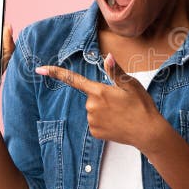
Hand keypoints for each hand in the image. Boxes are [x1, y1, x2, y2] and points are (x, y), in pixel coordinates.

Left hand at [35, 53, 164, 151]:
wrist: (148, 132)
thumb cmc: (141, 106)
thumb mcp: (131, 85)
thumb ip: (115, 71)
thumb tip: (107, 56)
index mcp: (99, 91)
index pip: (73, 80)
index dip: (56, 73)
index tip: (39, 69)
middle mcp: (92, 106)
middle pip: (90, 96)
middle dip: (102, 97)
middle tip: (121, 102)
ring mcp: (92, 121)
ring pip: (93, 110)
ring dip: (103, 110)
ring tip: (121, 114)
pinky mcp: (94, 132)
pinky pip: (95, 122)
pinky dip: (104, 122)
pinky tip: (117, 123)